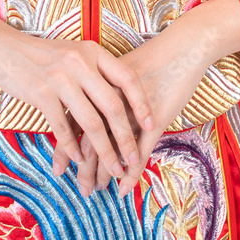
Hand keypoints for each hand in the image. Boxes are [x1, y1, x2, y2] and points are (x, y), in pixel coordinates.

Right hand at [0, 29, 154, 181]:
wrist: (4, 48)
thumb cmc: (43, 55)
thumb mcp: (74, 54)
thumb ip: (95, 72)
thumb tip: (119, 103)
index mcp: (93, 52)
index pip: (127, 78)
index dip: (141, 103)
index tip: (150, 124)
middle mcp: (80, 63)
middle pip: (113, 107)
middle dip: (126, 138)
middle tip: (133, 160)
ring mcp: (61, 78)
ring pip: (91, 123)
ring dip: (104, 152)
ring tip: (112, 169)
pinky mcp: (41, 93)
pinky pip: (63, 128)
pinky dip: (73, 148)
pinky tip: (78, 161)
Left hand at [50, 26, 212, 198]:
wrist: (182, 49)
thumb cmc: (152, 60)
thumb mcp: (120, 73)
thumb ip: (100, 90)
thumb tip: (82, 109)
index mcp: (98, 85)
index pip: (73, 120)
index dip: (64, 147)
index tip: (57, 168)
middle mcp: (111, 98)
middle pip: (89, 139)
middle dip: (82, 167)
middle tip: (79, 188)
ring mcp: (133, 110)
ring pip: (111, 149)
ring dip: (102, 173)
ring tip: (96, 190)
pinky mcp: (155, 120)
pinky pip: (139, 152)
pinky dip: (130, 173)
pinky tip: (123, 188)